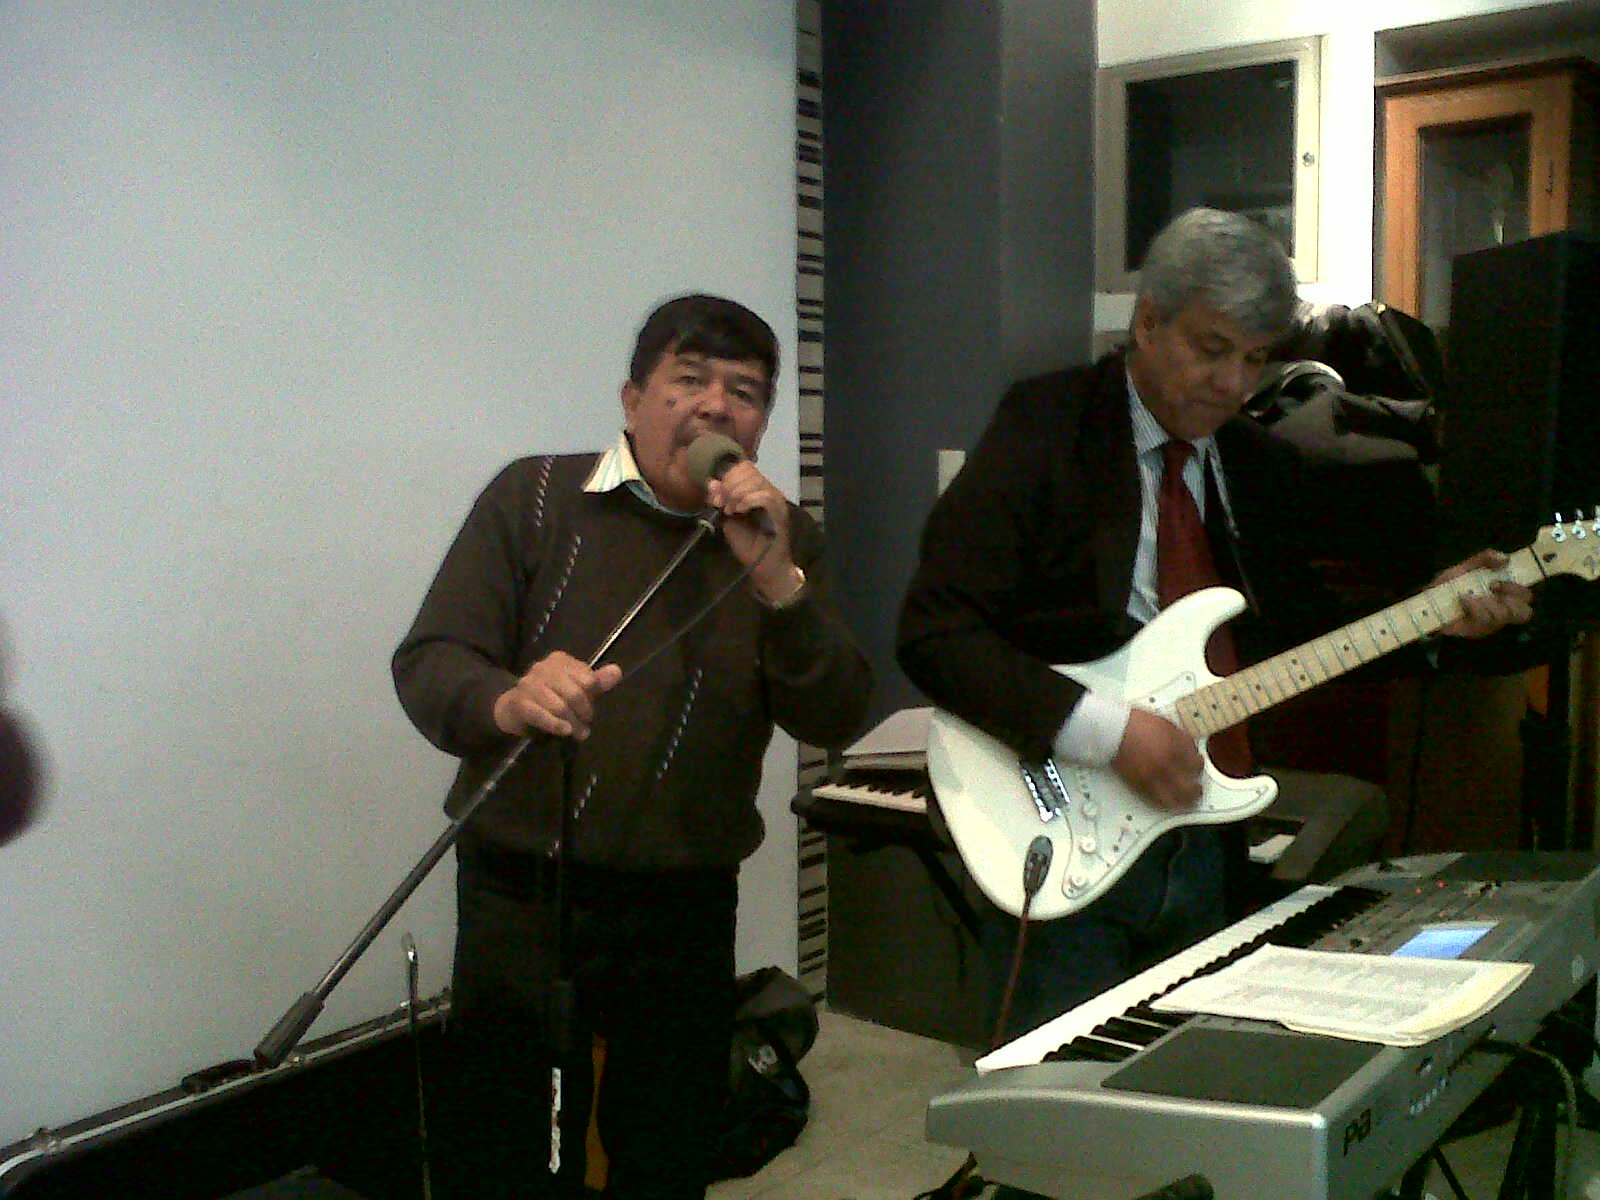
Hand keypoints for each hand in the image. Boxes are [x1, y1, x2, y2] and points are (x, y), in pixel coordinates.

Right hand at [492, 651, 622, 739]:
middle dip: (584, 712)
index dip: (591, 697)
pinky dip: (556, 725)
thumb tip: (617, 671)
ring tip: (579, 733)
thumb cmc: (550, 697)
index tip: (590, 709)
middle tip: (586, 725)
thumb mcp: (575, 687)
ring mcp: (529, 684)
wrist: (513, 708)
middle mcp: (542, 667)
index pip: (587, 678)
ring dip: (573, 723)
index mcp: (559, 660)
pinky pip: (542, 715)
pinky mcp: (520, 702)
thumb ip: (596, 681)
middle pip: (575, 693)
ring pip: (560, 706)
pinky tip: (566, 732)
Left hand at [704, 459, 800, 603]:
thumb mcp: (727, 519)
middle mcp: (769, 490)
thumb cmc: (747, 544)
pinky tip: (738, 511)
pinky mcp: (780, 511)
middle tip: (722, 505)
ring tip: (730, 511)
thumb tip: (711, 482)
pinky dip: (747, 501)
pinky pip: (764, 496)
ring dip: (736, 494)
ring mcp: (776, 500)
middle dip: (729, 485)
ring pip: (755, 480)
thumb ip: (720, 500)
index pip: (743, 467)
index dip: (726, 477)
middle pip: (747, 470)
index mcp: (757, 489)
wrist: (763, 566)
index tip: (716, 498)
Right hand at [1112, 708, 1204, 811]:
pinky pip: (1157, 798)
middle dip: (1196, 790)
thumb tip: (1189, 748)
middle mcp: (1168, 763)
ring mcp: (1154, 775)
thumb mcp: (1164, 723)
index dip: (1198, 767)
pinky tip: (1167, 802)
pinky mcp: (1140, 783)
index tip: (1196, 768)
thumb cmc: (1134, 723)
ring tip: (1186, 803)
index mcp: (1176, 746)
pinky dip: (1165, 802)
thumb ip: (1180, 738)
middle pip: (1190, 784)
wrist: (1112, 730)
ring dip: (1183, 801)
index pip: (1196, 763)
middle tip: (1197, 791)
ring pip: (1175, 797)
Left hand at [1435, 549, 1532, 638]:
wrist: (1427, 600)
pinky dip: (1474, 607)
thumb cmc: (1452, 584)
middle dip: (1510, 597)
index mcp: (1504, 595)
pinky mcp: (1476, 630)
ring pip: (1502, 617)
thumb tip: (1505, 558)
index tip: (1501, 579)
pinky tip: (1463, 600)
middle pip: (1523, 612)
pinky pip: (1483, 622)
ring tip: (1469, 594)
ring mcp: (1489, 624)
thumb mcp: (1468, 566)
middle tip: (1492, 586)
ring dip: (1487, 602)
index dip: (1520, 590)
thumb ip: (1485, 558)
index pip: (1527, 598)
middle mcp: (1500, 611)